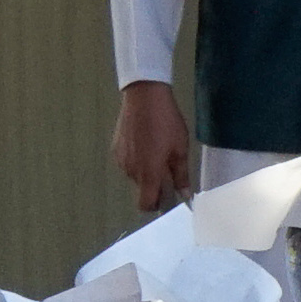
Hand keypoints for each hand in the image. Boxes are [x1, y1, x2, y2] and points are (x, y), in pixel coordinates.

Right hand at [111, 80, 195, 216]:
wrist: (144, 96)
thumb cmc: (166, 122)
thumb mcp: (180, 148)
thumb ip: (181, 175)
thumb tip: (184, 195)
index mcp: (148, 174)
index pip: (145, 205)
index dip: (155, 205)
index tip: (167, 196)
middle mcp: (131, 171)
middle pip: (142, 189)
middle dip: (154, 183)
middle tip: (167, 165)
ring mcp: (121, 159)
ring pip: (135, 175)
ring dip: (145, 170)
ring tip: (156, 149)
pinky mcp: (116, 148)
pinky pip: (128, 162)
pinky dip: (137, 159)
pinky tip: (145, 141)